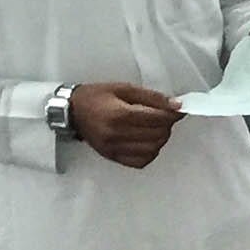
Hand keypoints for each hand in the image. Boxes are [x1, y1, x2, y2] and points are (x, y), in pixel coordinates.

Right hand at [68, 82, 182, 168]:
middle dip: (167, 125)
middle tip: (164, 116)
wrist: (71, 111)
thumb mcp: (124, 88)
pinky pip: (141, 161)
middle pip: (157, 135)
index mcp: (120, 114)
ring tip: (155, 127)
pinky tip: (146, 141)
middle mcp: (116, 135)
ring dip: (160, 138)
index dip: (173, 114)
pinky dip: (150, 152)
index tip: (178, 109)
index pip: (157, 118)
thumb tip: (176, 105)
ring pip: (152, 150)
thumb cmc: (96, 96)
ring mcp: (114, 149)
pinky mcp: (112, 157)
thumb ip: (152, 97)